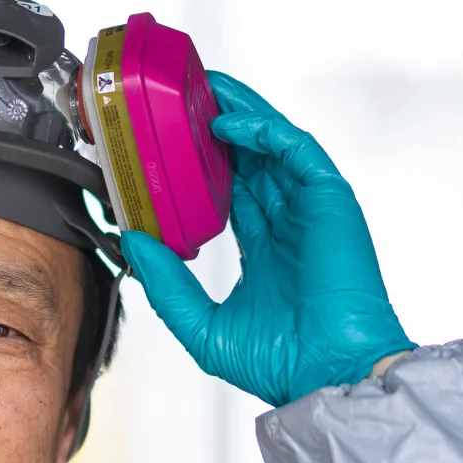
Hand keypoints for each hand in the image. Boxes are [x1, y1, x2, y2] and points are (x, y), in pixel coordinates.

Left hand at [120, 71, 411, 406]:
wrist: (329, 374)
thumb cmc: (280, 362)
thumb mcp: (202, 326)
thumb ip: (166, 285)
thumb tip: (132, 243)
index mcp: (263, 248)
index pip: (225, 190)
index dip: (196, 164)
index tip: (161, 146)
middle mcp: (286, 222)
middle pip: (247, 158)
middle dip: (214, 125)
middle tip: (177, 98)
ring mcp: (309, 209)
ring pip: (271, 144)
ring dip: (237, 112)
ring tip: (201, 88)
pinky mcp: (330, 201)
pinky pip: (297, 151)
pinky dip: (265, 131)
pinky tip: (230, 122)